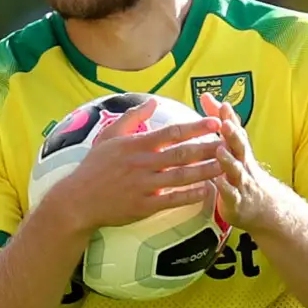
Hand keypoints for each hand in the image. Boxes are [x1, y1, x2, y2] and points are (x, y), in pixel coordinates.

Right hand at [50, 97, 224, 232]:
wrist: (78, 200)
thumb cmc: (94, 167)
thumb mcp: (109, 136)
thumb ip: (132, 118)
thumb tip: (152, 102)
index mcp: (135, 145)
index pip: (172, 132)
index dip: (196, 127)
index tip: (214, 122)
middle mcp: (142, 163)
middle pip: (182, 153)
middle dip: (208, 147)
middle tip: (229, 143)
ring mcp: (144, 185)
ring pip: (181, 176)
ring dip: (206, 171)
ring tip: (225, 166)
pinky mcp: (144, 205)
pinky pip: (172, 199)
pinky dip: (191, 196)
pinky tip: (207, 191)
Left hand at [199, 93, 270, 231]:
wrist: (264, 207)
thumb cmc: (241, 170)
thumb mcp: (232, 145)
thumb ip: (219, 121)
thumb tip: (206, 95)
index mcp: (238, 149)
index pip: (235, 129)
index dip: (229, 117)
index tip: (223, 104)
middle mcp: (242, 162)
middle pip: (240, 146)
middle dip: (233, 135)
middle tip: (225, 124)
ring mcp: (241, 181)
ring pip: (236, 170)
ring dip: (229, 160)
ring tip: (220, 150)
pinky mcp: (236, 201)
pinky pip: (232, 195)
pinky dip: (226, 189)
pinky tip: (218, 184)